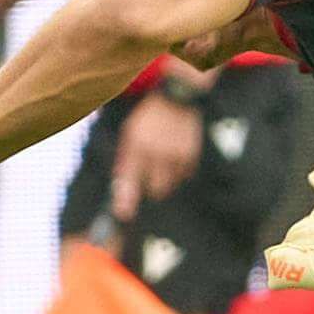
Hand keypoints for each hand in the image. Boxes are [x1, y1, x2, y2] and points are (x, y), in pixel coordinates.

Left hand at [110, 88, 204, 214]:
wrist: (177, 99)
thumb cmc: (148, 118)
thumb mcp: (129, 134)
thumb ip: (125, 161)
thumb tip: (122, 190)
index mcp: (137, 145)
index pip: (129, 178)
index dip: (126, 200)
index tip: (124, 214)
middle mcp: (156, 151)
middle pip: (155, 189)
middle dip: (151, 188)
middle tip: (149, 179)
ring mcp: (175, 154)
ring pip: (171, 183)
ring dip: (166, 179)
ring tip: (163, 161)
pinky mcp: (191, 155)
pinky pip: (185, 176)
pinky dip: (179, 172)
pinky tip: (175, 156)